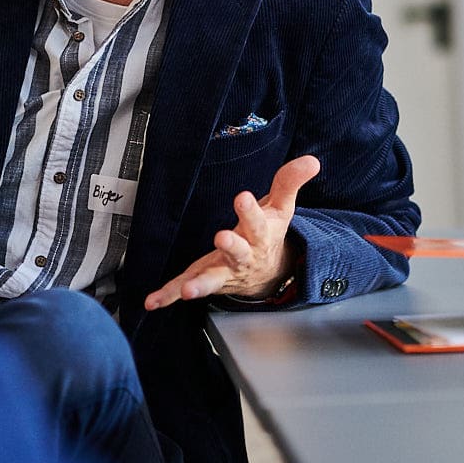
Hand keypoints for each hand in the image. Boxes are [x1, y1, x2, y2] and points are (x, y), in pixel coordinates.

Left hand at [144, 155, 319, 309]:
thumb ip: (289, 182)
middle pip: (237, 252)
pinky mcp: (204, 279)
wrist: (267, 273)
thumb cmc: (268, 234)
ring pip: (212, 279)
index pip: (256, 221)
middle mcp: (242, 256)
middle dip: (231, 246)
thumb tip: (311, 161)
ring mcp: (223, 271)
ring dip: (200, 285)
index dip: (250, 210)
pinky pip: (184, 287)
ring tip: (188, 291)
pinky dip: (167, 295)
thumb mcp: (281, 208)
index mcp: (260, 235)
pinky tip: (152, 302)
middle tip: (222, 237)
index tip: (243, 197)